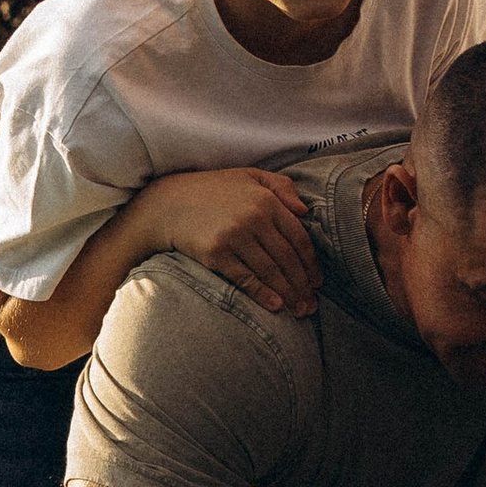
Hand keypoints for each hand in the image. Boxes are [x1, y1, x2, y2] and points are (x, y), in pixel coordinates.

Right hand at [143, 168, 319, 313]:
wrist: (168, 203)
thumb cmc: (214, 190)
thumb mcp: (250, 176)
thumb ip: (282, 186)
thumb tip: (305, 212)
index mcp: (266, 200)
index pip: (299, 237)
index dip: (311, 263)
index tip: (317, 281)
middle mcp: (253, 218)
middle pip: (287, 258)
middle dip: (303, 285)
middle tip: (311, 304)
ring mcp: (234, 237)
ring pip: (270, 271)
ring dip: (288, 294)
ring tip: (300, 311)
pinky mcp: (216, 254)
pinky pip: (245, 278)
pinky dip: (262, 294)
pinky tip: (275, 306)